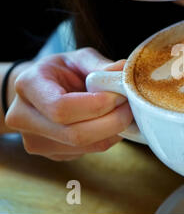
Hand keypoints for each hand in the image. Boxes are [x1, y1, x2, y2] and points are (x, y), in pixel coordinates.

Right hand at [5, 48, 132, 160]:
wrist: (42, 89)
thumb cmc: (62, 71)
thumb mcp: (79, 59)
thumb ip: (100, 66)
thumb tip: (124, 72)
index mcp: (29, 85)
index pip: (62, 107)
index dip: (97, 105)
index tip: (120, 94)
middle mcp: (24, 118)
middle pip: (75, 134)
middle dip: (112, 121)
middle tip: (130, 105)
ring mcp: (36, 141)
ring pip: (86, 146)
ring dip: (114, 131)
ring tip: (124, 111)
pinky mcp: (53, 154)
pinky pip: (89, 151)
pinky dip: (108, 137)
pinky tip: (111, 121)